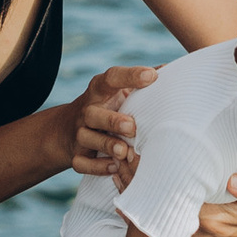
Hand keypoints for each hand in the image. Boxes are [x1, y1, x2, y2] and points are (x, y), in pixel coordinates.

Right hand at [65, 66, 156, 181]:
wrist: (67, 128)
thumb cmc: (106, 106)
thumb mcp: (118, 90)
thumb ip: (140, 82)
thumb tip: (170, 69)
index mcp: (99, 90)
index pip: (111, 78)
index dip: (130, 76)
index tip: (152, 76)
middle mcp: (87, 110)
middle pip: (93, 113)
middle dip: (112, 120)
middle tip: (132, 126)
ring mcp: (79, 133)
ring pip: (86, 138)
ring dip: (106, 145)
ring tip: (124, 151)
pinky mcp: (75, 154)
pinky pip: (81, 163)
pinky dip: (97, 166)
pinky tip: (114, 167)